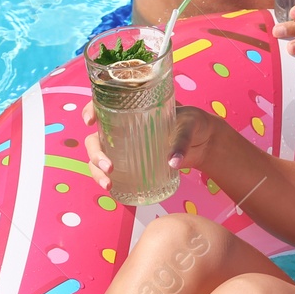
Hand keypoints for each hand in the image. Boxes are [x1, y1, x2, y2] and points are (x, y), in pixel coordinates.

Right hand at [81, 104, 215, 191]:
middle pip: (95, 137)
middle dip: (94, 152)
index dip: (90, 109)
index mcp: (132, 109)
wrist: (204, 143)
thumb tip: (173, 162)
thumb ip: (181, 140)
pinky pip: (110, 171)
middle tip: (109, 166)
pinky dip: (105, 179)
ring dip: (96, 170)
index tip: (90, 121)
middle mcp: (122, 127)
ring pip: (98, 157)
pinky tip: (111, 189)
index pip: (103, 104)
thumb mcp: (189, 124)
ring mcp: (124, 147)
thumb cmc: (194, 123)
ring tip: (108, 184)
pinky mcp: (131, 164)